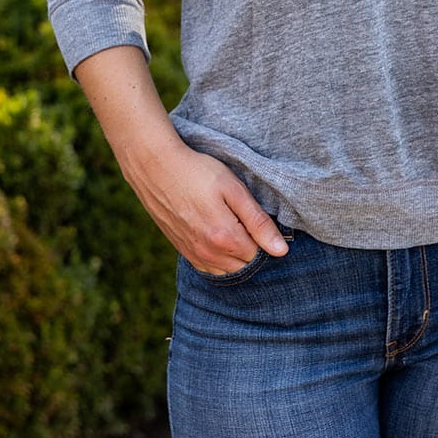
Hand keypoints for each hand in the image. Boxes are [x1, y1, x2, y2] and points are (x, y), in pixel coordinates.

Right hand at [75, 46, 289, 274]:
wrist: (156, 168)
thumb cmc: (198, 172)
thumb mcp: (233, 189)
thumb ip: (258, 221)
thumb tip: (281, 251)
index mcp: (224, 238)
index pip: (258, 252)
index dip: (261, 233)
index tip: (254, 213)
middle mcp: (208, 254)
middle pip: (243, 263)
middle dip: (249, 245)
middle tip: (241, 215)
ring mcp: (192, 254)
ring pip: (226, 269)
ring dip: (233, 253)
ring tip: (229, 222)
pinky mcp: (182, 250)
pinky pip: (208, 267)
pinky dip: (217, 257)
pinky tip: (215, 233)